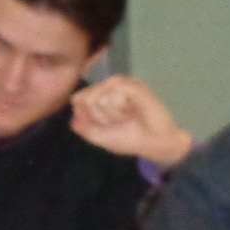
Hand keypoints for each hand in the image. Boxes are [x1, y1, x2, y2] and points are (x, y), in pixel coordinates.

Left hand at [69, 75, 193, 166]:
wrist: (156, 144)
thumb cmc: (131, 140)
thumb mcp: (100, 137)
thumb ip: (84, 126)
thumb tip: (73, 112)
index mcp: (103, 96)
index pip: (79, 98)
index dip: (90, 116)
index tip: (108, 125)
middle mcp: (112, 87)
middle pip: (87, 97)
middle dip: (101, 116)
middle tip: (121, 121)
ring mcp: (124, 85)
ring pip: (100, 95)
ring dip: (111, 113)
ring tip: (127, 117)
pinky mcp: (134, 86)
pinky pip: (114, 93)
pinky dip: (120, 107)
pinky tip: (131, 111)